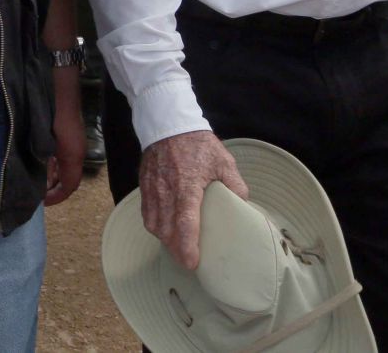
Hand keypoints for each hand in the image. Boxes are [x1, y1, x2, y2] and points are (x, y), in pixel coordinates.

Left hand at [45, 67, 84, 205]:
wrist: (57, 81)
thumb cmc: (50, 110)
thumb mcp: (44, 140)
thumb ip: (43, 160)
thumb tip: (38, 178)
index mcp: (73, 155)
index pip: (70, 185)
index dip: (57, 197)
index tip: (43, 203)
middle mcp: (76, 150)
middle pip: (69, 177)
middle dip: (53, 187)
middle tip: (36, 193)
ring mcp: (73, 140)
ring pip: (65, 165)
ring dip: (52, 174)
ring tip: (35, 179)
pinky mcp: (67, 131)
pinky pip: (61, 154)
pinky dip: (52, 161)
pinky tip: (40, 159)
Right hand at [139, 129, 247, 269]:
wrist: (169, 124)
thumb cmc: (198, 144)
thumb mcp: (224, 162)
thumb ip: (235, 185)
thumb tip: (242, 206)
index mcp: (187, 186)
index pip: (185, 223)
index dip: (187, 246)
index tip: (192, 263)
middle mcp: (166, 191)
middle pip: (166, 230)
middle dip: (176, 250)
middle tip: (188, 262)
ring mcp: (152, 189)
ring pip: (154, 225)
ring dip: (165, 240)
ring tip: (177, 248)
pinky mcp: (144, 186)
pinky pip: (146, 214)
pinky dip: (154, 226)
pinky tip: (164, 230)